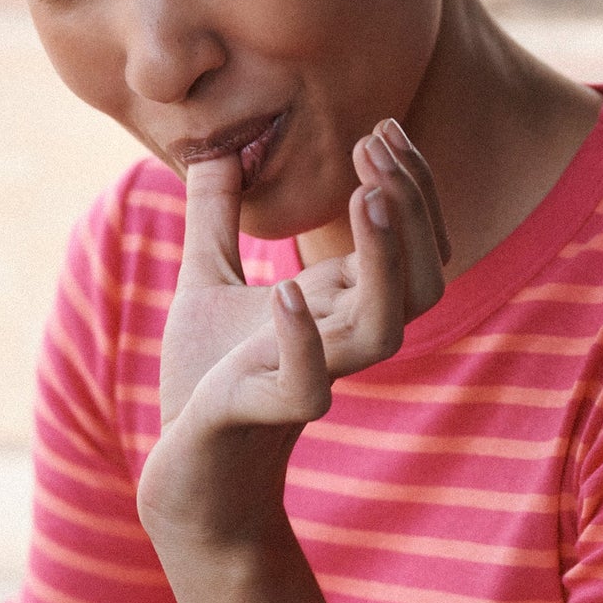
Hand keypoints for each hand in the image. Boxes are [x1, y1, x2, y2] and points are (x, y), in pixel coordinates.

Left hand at [139, 120, 447, 553]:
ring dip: (382, 261)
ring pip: (383, 330)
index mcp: (339, 310)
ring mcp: (308, 381)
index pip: (412, 247)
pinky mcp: (260, 417)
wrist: (181, 474)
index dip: (412, 187)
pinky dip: (301, 343)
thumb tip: (217, 146)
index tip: (383, 128)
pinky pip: (306, 391)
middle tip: (376, 144)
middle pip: (421, 281)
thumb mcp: (206, 282)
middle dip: (411, 208)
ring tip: (364, 195)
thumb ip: (215, 216)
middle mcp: (338, 345)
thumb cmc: (203, 383)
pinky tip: (283, 291)